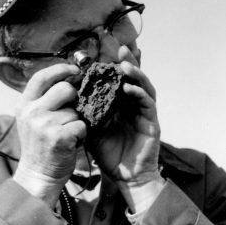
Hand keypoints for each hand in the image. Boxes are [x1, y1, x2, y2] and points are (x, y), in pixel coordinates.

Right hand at [13, 64, 85, 207]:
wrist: (37, 176)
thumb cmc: (39, 146)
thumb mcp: (32, 120)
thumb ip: (43, 100)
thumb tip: (67, 80)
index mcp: (24, 105)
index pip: (41, 77)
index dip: (60, 69)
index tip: (74, 69)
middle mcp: (32, 112)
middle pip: (64, 88)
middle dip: (74, 96)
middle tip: (72, 109)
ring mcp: (44, 125)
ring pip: (75, 110)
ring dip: (76, 120)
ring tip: (68, 131)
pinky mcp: (59, 137)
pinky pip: (81, 125)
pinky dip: (81, 133)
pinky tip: (72, 141)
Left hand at [86, 45, 160, 185]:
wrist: (124, 175)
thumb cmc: (109, 152)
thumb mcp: (93, 128)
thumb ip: (89, 112)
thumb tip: (74, 95)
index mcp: (120, 105)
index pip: (120, 81)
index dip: (116, 66)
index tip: (108, 52)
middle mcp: (133, 105)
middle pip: (134, 78)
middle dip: (129, 62)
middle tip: (122, 48)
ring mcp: (144, 112)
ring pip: (144, 87)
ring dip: (136, 74)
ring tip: (125, 64)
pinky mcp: (151, 122)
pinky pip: (147, 104)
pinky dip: (139, 93)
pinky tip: (129, 88)